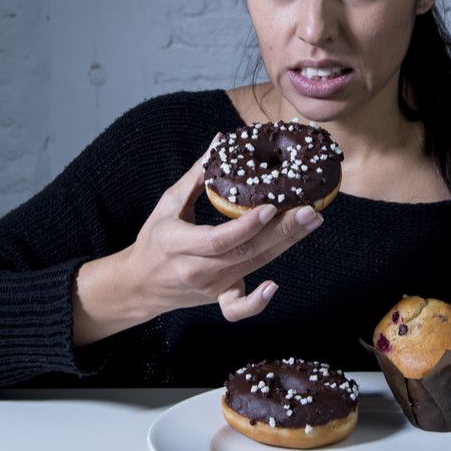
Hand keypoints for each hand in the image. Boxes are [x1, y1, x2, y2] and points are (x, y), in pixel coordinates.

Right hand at [74, 135, 324, 344]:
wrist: (139, 283)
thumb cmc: (155, 239)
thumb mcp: (168, 204)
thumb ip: (196, 176)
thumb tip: (220, 142)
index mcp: (179, 243)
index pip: (219, 239)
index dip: (247, 225)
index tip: (271, 206)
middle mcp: (197, 269)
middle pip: (246, 252)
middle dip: (282, 231)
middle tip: (310, 211)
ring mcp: (210, 286)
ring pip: (253, 266)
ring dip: (285, 245)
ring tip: (310, 222)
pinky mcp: (218, 296)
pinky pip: (238, 308)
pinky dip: (256, 303)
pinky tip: (273, 285)